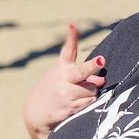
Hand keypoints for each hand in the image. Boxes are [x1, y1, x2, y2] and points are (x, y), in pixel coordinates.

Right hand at [23, 24, 105, 138]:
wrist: (36, 112)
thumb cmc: (55, 89)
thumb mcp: (63, 77)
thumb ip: (82, 75)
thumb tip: (102, 80)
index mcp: (61, 67)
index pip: (68, 50)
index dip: (72, 37)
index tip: (73, 26)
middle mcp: (63, 78)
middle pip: (82, 71)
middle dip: (92, 66)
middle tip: (102, 60)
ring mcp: (65, 94)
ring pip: (92, 89)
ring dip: (91, 91)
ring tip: (80, 93)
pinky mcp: (69, 107)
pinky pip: (89, 102)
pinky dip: (88, 102)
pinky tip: (78, 102)